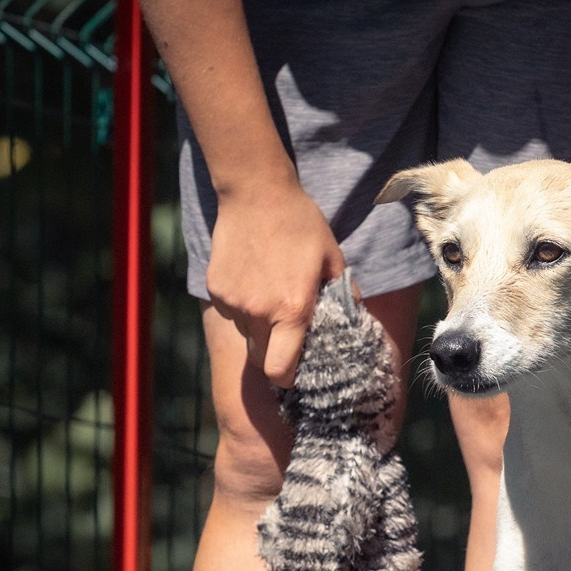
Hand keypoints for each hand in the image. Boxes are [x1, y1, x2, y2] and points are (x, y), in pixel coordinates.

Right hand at [205, 178, 345, 385]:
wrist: (256, 193)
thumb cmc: (301, 224)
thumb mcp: (333, 258)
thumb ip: (344, 294)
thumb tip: (355, 319)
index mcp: (291, 310)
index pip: (280, 370)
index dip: (287, 377)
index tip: (293, 371)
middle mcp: (258, 311)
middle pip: (261, 358)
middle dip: (274, 354)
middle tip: (286, 334)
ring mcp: (233, 301)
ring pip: (245, 334)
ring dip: (258, 326)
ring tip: (270, 294)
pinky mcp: (215, 288)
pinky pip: (230, 312)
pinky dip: (241, 306)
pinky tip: (252, 278)